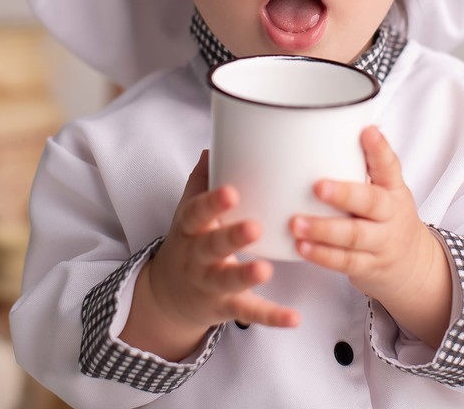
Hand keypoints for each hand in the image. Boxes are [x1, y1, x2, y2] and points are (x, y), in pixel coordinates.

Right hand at [140, 151, 299, 343]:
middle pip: (211, 246)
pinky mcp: (224, 308)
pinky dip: (271, 316)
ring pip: (226, 280)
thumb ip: (201, 181)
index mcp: (190, 228)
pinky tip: (294, 318)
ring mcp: (209, 283)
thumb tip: (212, 145)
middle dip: (231, 237)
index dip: (212, 203)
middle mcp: (196, 256)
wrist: (169, 296)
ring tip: (266, 270)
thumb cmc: (190, 241)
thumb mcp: (188, 212)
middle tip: (254, 226)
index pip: (196, 212)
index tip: (231, 191)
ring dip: (245, 275)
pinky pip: (248, 312)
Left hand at [290, 126, 450, 344]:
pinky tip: (301, 246)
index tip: (367, 131)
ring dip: (324, 229)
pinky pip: (345, 262)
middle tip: (318, 186)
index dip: (379, 148)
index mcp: (393, 189)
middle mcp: (391, 214)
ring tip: (297, 223)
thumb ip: (366, 164)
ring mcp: (382, 242)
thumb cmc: (387, 218)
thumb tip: (343, 124)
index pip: (389, 165)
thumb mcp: (386, 189)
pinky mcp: (369, 266)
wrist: (413, 265)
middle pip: (372, 203)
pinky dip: (322, 255)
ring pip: (355, 236)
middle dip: (345, 194)